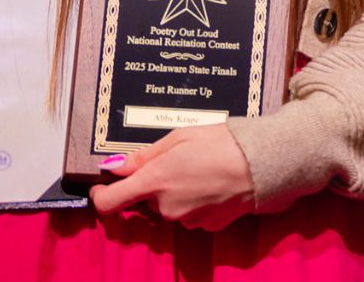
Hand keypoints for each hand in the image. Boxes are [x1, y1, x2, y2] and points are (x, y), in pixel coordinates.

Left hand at [90, 123, 257, 230]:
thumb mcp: (178, 137)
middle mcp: (166, 207)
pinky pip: (188, 215)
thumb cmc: (223, 142)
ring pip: (167, 208)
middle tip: (173, 162)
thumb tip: (112, 167)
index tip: (103, 185)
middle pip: (143, 202)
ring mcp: (186, 220)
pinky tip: (210, 184)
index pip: (109, 202)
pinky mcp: (205, 226)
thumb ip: (142, 156)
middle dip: (151, 186)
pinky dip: (192, 202)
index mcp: (155, 181)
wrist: (264, 163)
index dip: (100, 194)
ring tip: (198, 170)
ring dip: (173, 194)